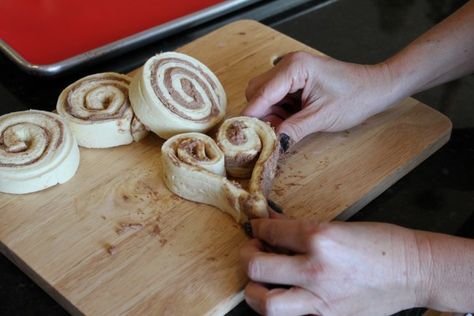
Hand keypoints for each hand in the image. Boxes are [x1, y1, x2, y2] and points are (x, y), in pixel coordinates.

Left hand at [240, 219, 425, 314]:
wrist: (414, 271)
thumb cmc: (382, 243)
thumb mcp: (338, 225)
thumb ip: (299, 227)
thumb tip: (272, 221)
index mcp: (320, 238)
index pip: (270, 232)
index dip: (258, 228)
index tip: (258, 228)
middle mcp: (316, 269)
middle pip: (257, 267)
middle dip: (248, 256)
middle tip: (253, 251)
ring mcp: (321, 298)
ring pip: (266, 303)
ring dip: (254, 290)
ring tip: (259, 280)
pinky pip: (292, 314)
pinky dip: (280, 304)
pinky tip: (284, 292)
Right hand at [243, 51, 402, 149]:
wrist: (376, 88)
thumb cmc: (356, 97)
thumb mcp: (322, 117)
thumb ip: (293, 130)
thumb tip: (271, 145)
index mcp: (294, 68)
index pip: (261, 93)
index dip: (251, 116)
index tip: (242, 137)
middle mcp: (288, 65)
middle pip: (256, 92)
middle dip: (259, 116)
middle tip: (267, 137)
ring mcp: (290, 73)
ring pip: (264, 97)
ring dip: (268, 116)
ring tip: (282, 132)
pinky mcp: (295, 82)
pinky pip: (275, 99)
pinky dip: (277, 114)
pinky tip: (287, 124)